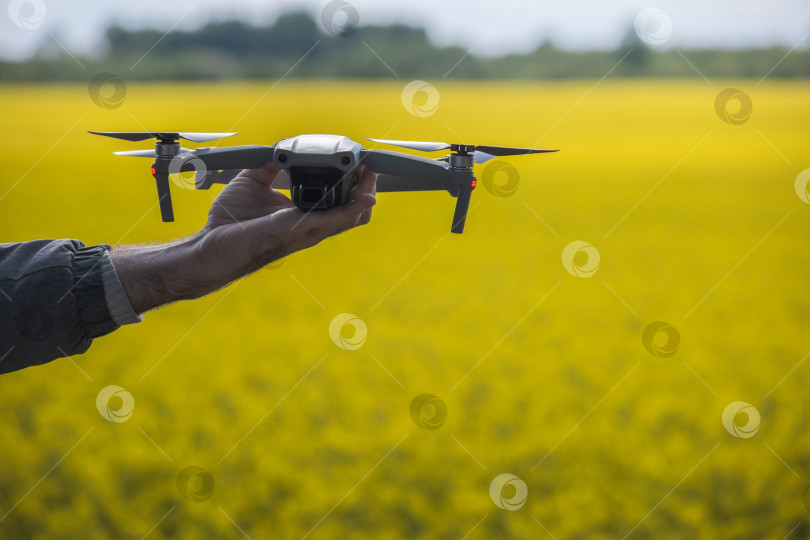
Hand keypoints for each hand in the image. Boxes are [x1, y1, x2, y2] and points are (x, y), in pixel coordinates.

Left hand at [111, 164, 376, 312]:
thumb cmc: (230, 221)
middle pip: (356, 211)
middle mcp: (312, 225)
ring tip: (370, 172)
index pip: (341, 201)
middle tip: (369, 164)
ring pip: (354, 216)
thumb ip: (270, 164)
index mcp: (304, 215)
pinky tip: (365, 196)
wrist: (211, 245)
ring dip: (366, 193)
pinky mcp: (300, 230)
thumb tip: (282, 147)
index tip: (359, 161)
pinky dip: (354, 208)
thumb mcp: (253, 181)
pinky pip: (336, 221)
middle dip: (368, 186)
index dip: (355, 183)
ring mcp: (309, 230)